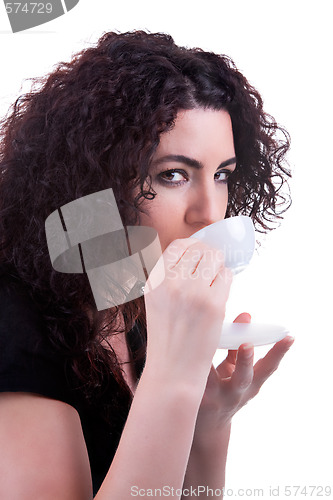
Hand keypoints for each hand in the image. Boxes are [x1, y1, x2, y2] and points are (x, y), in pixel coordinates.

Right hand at [143, 238, 232, 387]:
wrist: (174, 371)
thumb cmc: (168, 336)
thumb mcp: (156, 301)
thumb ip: (168, 277)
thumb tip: (192, 251)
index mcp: (154, 281)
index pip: (178, 246)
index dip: (193, 246)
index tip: (200, 254)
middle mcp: (171, 283)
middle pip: (199, 248)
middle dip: (209, 255)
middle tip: (212, 268)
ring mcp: (192, 292)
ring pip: (215, 258)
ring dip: (219, 267)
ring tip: (214, 283)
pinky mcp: (213, 304)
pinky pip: (227, 276)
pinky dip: (226, 281)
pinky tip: (220, 294)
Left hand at [193, 312, 293, 436]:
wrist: (205, 430)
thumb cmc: (222, 389)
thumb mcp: (235, 372)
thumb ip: (238, 345)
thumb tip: (245, 314)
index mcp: (251, 384)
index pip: (269, 367)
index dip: (280, 352)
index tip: (289, 336)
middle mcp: (236, 393)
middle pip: (243, 378)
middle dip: (245, 361)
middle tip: (248, 345)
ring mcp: (214, 398)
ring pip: (212, 380)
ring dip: (208, 364)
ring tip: (206, 344)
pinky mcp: (194, 400)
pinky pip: (190, 380)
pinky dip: (187, 365)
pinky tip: (179, 350)